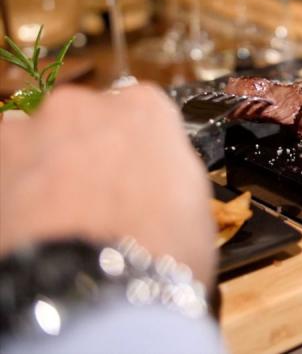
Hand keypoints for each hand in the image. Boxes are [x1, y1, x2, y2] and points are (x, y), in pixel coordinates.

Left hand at [0, 85, 215, 287]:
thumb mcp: (194, 203)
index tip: (140, 176)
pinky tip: (29, 220)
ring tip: (56, 213)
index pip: (143, 111)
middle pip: (87, 118)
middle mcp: (88, 103)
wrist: (97, 286)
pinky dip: (13, 184)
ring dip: (47, 161)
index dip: (140, 147)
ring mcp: (35, 126)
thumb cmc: (165, 246)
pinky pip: (6, 162)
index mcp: (148, 108)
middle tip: (97, 197)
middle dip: (89, 149)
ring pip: (39, 136)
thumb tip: (156, 177)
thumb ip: (169, 171)